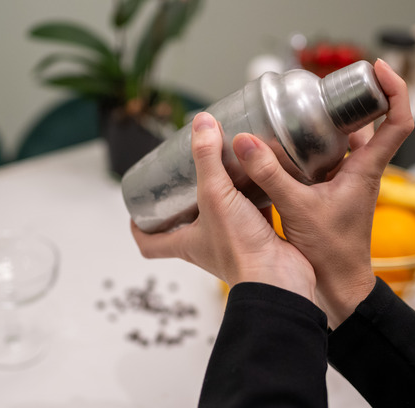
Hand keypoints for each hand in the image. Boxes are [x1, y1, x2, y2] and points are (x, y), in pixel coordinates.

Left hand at [131, 112, 316, 301]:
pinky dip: (255, 195)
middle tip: (185, 176)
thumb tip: (201, 123)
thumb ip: (207, 159)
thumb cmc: (241, 249)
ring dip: (223, 194)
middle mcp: (207, 245)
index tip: (135, 212)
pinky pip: (253, 212)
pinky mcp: (260, 238)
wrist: (279, 278)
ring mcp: (234, 243)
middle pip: (185, 224)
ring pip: (221, 215)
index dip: (138, 228)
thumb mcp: (214, 195)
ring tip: (226, 167)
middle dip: (184, 201)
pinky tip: (261, 175)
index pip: (150, 244)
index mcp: (186, 243)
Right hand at [231, 59, 413, 326]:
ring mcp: (348, 181)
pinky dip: (313, 146)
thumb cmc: (332, 254)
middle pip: (371, 122)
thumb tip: (245, 142)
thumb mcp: (297, 208)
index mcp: (368, 170)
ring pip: (347, 140)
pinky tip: (288, 144)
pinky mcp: (333, 191)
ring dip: (331, 122)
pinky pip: (328, 159)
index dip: (395, 90)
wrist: (338, 287)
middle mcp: (362, 171)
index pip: (399, 121)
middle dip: (353, 99)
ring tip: (304, 106)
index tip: (377, 70)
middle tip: (328, 84)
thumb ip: (270, 174)